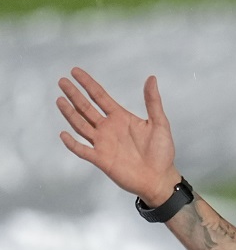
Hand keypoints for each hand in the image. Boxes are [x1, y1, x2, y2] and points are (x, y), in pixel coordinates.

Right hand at [57, 68, 180, 205]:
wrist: (160, 178)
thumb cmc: (162, 152)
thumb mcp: (160, 124)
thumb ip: (153, 102)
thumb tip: (151, 78)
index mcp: (121, 118)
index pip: (100, 97)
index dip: (88, 84)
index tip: (75, 71)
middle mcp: (108, 128)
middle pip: (86, 108)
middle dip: (74, 95)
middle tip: (62, 81)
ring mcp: (103, 143)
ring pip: (81, 125)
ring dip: (70, 113)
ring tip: (60, 100)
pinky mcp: (101, 159)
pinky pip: (82, 150)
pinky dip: (72, 143)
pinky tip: (63, 134)